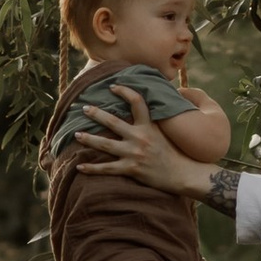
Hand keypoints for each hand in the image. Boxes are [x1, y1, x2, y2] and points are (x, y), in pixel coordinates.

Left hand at [72, 86, 218, 196]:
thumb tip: (147, 107)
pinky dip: (92, 169)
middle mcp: (140, 137)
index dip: (125, 92)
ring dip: (89, 139)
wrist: (183, 173)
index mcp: (149, 126)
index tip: (113, 86)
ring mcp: (134, 154)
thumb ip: (156, 120)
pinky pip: (107, 169)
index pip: (137, 102)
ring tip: (76, 134)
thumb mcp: (168, 131)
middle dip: (96, 114)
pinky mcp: (131, 169)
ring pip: (105, 145)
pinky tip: (79, 167)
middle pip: (113, 122)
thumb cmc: (177, 152)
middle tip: (84, 108)